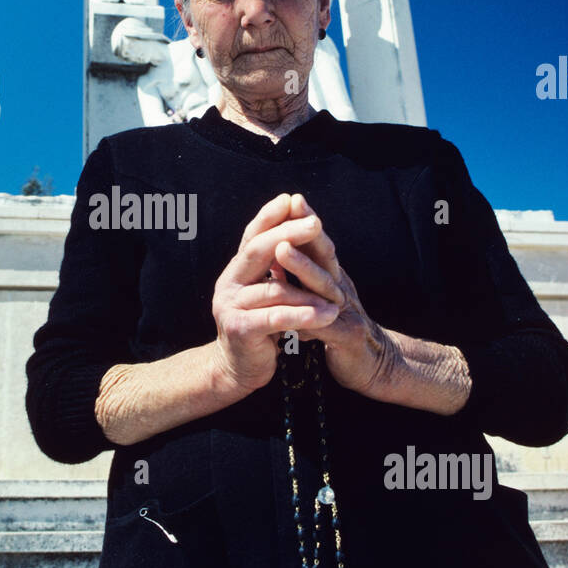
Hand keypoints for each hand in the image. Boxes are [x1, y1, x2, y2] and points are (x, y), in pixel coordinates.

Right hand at [210, 193, 343, 394]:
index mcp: (237, 270)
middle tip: (316, 224)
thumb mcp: (266, 291)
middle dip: (289, 234)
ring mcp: (231, 306)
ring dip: (308, 289)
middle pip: (258, 250)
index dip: (270, 216)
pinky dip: (303, 316)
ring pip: (273, 289)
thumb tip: (294, 226)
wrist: (238, 368)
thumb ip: (274, 267)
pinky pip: (276, 318)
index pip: (252, 236)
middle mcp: (229, 283)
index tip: (292, 199)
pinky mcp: (240, 329)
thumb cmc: (259, 327)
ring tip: (338, 291)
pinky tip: (327, 315)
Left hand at [270, 194, 394, 396]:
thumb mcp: (319, 297)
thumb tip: (279, 248)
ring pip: (324, 285)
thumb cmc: (339, 327)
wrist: (372, 364)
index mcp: (333, 277)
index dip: (305, 221)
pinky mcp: (347, 337)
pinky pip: (325, 325)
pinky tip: (292, 310)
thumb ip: (301, 276)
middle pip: (325, 254)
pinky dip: (309, 317)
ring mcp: (347, 311)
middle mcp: (341, 288)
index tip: (290, 198)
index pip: (318, 244)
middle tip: (293, 207)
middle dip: (307, 230)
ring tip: (282, 249)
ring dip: (303, 266)